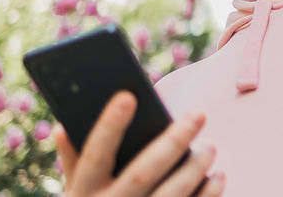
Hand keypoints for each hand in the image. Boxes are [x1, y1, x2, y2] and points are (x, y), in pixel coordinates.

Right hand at [52, 91, 225, 196]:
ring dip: (194, 169)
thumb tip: (63, 126)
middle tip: (198, 115)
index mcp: (83, 194)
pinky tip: (218, 178)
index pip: (94, 155)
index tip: (128, 96)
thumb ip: (74, 163)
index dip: (108, 126)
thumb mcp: (76, 195)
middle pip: (142, 172)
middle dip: (173, 142)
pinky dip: (207, 195)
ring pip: (169, 195)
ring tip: (210, 148)